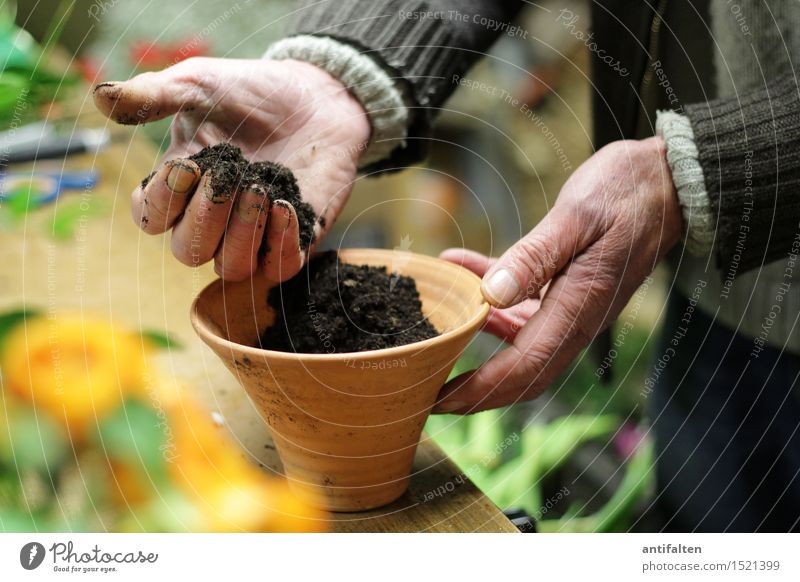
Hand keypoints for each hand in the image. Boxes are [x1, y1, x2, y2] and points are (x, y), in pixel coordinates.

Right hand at [93, 57, 369, 281]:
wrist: (316, 98)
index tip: (184, 167)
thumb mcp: (200, 84)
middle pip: (187, 251)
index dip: (159, 202)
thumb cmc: (253, 93)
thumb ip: (154, 95)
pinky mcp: (293, 240)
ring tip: (258, 189)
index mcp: (180, 187)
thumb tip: (101, 98)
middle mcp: (212, 218)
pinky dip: (280, 243)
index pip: (151, 218)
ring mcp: (253, 234)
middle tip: (225, 178)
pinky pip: (279, 268)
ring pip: (230, 267)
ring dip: (240, 234)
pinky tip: (284, 205)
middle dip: (203, 219)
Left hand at [435, 136, 682, 413]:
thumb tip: (492, 295)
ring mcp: (573, 307)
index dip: (481, 388)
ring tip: (438, 350)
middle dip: (478, 391)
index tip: (441, 400)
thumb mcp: (577, 217)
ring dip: (480, 352)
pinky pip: (523, 309)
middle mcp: (576, 318)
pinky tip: (460, 272)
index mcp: (579, 307)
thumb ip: (535, 257)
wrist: (666, 180)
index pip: (524, 365)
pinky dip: (489, 301)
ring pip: (520, 346)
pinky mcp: (568, 289)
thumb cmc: (627, 193)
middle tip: (431, 396)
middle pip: (523, 372)